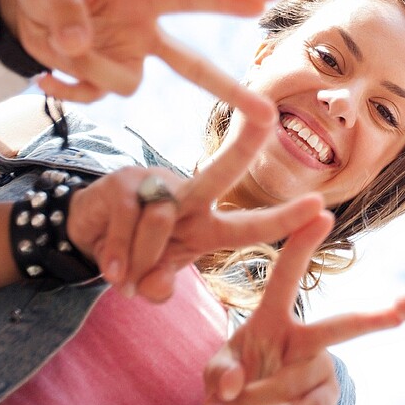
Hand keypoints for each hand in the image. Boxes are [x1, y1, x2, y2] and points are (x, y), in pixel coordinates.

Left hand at [0, 0, 264, 103]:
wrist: (22, 11)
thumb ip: (65, 11)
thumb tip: (77, 46)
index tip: (261, 0)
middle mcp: (145, 32)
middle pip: (193, 65)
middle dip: (228, 88)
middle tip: (264, 113)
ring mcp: (129, 60)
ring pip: (128, 84)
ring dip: (90, 71)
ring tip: (58, 45)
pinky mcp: (106, 80)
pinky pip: (95, 97)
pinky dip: (67, 90)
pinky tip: (46, 75)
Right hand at [66, 89, 289, 299]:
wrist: (84, 235)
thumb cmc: (134, 254)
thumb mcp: (153, 276)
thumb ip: (160, 283)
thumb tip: (155, 288)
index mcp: (208, 223)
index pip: (253, 224)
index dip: (285, 218)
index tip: (321, 207)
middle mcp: (190, 197)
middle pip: (222, 171)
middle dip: (244, 144)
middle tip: (267, 117)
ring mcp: (157, 185)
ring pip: (160, 222)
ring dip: (139, 260)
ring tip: (123, 277)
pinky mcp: (123, 183)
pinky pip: (126, 222)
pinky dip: (116, 253)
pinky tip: (110, 268)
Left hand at [203, 204, 399, 404]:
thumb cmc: (234, 382)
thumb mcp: (215, 373)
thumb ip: (218, 375)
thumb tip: (235, 385)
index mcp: (273, 316)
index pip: (288, 273)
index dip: (303, 244)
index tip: (324, 212)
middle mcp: (304, 338)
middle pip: (338, 329)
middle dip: (369, 322)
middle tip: (398, 314)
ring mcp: (319, 370)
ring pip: (292, 383)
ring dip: (254, 399)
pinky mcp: (324, 399)